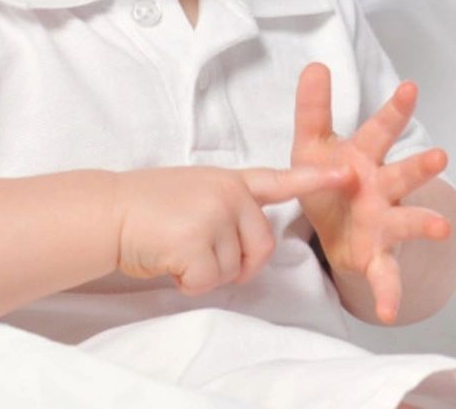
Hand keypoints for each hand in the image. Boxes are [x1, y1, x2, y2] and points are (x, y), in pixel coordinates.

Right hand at [112, 164, 349, 296]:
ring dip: (204, 271)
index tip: (347, 173)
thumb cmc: (145, 205)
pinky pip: (208, 282)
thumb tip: (244, 242)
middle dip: (236, 264)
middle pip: (261, 247)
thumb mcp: (193, 190)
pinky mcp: (198, 242)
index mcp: (228, 180)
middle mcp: (228, 194)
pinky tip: (167, 258)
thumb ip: (225, 207)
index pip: (277, 180)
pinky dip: (187, 281)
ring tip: (174, 246)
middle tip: (198, 251)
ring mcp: (214, 215)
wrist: (109, 210)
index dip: (314, 178)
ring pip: (233, 269)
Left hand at [291, 62, 450, 323]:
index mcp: (364, 157)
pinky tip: (387, 310)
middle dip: (420, 166)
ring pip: (406, 221)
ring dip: (423, 224)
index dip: (394, 108)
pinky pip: (385, 276)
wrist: (331, 227)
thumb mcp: (311, 142)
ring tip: (440, 227)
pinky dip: (388, 292)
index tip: (410, 86)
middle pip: (403, 174)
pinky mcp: (376, 255)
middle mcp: (382, 188)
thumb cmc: (328, 177)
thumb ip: (313, 107)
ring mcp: (384, 222)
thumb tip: (315, 64)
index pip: (380, 129)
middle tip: (438, 157)